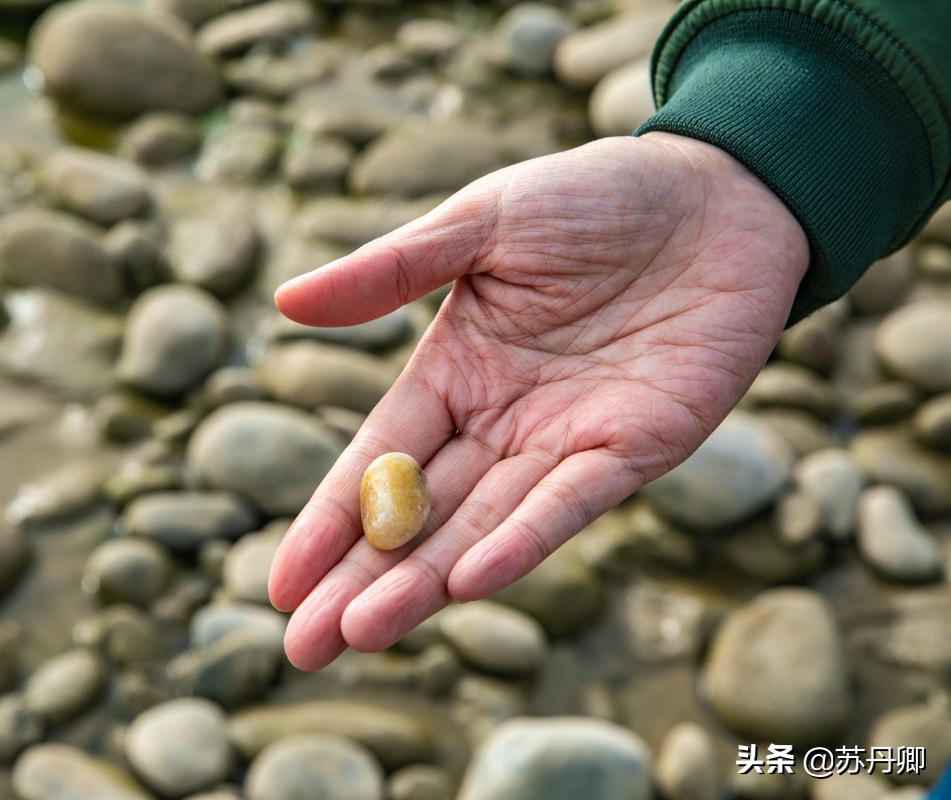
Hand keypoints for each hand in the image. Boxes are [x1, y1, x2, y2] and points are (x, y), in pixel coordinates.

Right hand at [268, 133, 808, 670]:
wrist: (721, 190)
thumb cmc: (595, 196)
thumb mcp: (480, 223)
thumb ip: (390, 272)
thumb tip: (284, 301)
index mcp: (456, 372)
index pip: (377, 460)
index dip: (329, 521)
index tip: (279, 584)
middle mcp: (503, 422)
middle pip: (418, 515)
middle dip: (360, 581)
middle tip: (304, 646)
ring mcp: (568, 442)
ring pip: (483, 525)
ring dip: (425, 581)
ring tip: (361, 631)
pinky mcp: (638, 447)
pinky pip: (572, 502)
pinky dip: (522, 541)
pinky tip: (467, 581)